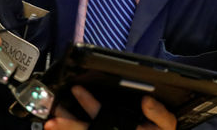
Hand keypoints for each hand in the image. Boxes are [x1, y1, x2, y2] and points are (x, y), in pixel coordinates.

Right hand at [44, 86, 176, 129]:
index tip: (76, 89)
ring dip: (65, 127)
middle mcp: (107, 129)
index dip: (86, 100)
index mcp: (119, 120)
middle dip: (66, 118)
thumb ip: (158, 113)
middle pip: (81, 124)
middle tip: (53, 112)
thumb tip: (146, 100)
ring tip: (51, 123)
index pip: (98, 109)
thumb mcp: (165, 124)